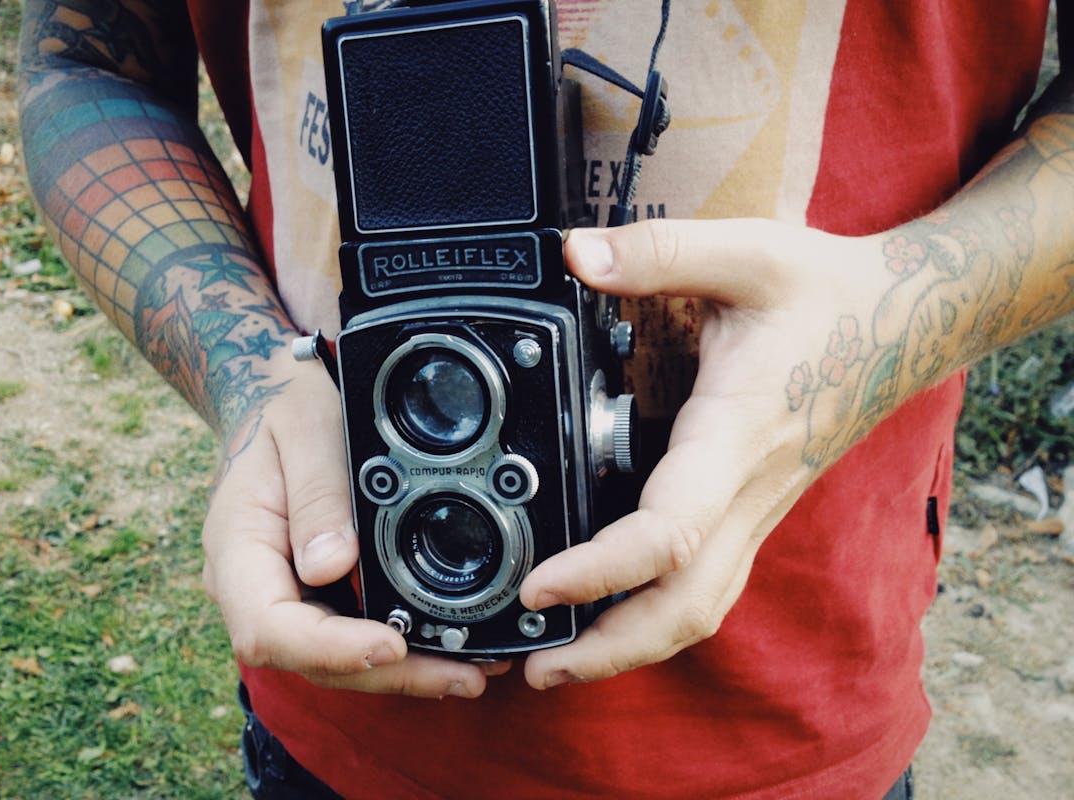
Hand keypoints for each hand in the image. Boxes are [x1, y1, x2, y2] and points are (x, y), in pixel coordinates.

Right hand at [201, 355, 505, 697]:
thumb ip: (317, 492)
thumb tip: (331, 566)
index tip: (390, 646)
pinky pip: (349, 636)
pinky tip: (449, 650)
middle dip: (385, 674)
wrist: (275, 404)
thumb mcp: (305, 427)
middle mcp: (252, 588)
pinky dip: (398, 651)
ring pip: (333, 660)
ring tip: (473, 671)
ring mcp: (282, 597)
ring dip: (401, 674)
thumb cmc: (288, 411)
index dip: (330, 649)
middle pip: (308, 659)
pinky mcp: (313, 597)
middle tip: (463, 676)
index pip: (268, 627)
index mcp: (237, 549)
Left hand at [520, 219, 899, 688]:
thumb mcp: (745, 252)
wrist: (905, 320)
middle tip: (534, 668)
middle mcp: (748, 490)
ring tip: (560, 663)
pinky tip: (614, 617)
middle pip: (686, 606)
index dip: (603, 571)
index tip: (539, 587)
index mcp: (735, 436)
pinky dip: (659, 618)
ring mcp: (757, 509)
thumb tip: (574, 255)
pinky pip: (710, 586)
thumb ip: (658, 252)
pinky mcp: (755, 509)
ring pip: (700, 609)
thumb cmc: (826, 292)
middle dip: (610, 650)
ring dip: (633, 647)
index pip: (671, 531)